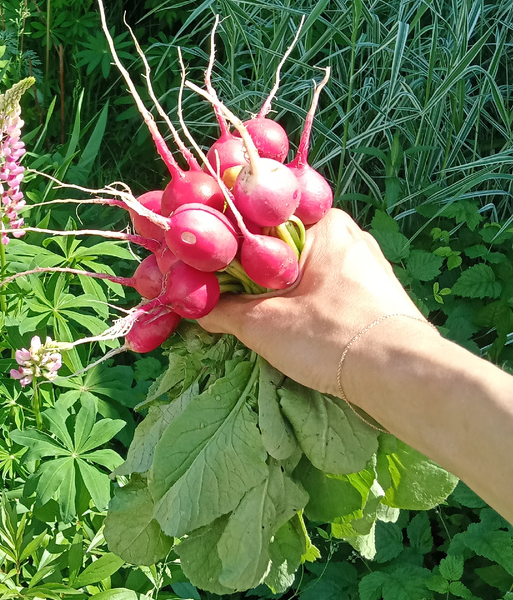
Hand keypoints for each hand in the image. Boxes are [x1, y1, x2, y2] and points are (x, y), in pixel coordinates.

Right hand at [197, 209, 425, 395]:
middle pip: (282, 248)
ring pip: (305, 272)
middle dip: (252, 273)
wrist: (402, 377)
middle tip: (222, 294)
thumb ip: (224, 310)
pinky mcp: (376, 296)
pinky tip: (291, 327)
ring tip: (251, 314)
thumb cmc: (332, 338)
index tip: (204, 265)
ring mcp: (366, 266)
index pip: (261, 222)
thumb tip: (197, 307)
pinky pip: (327, 291)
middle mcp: (349, 236)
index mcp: (325, 224)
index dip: (228, 244)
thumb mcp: (264, 324)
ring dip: (279, 292)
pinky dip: (304, 304)